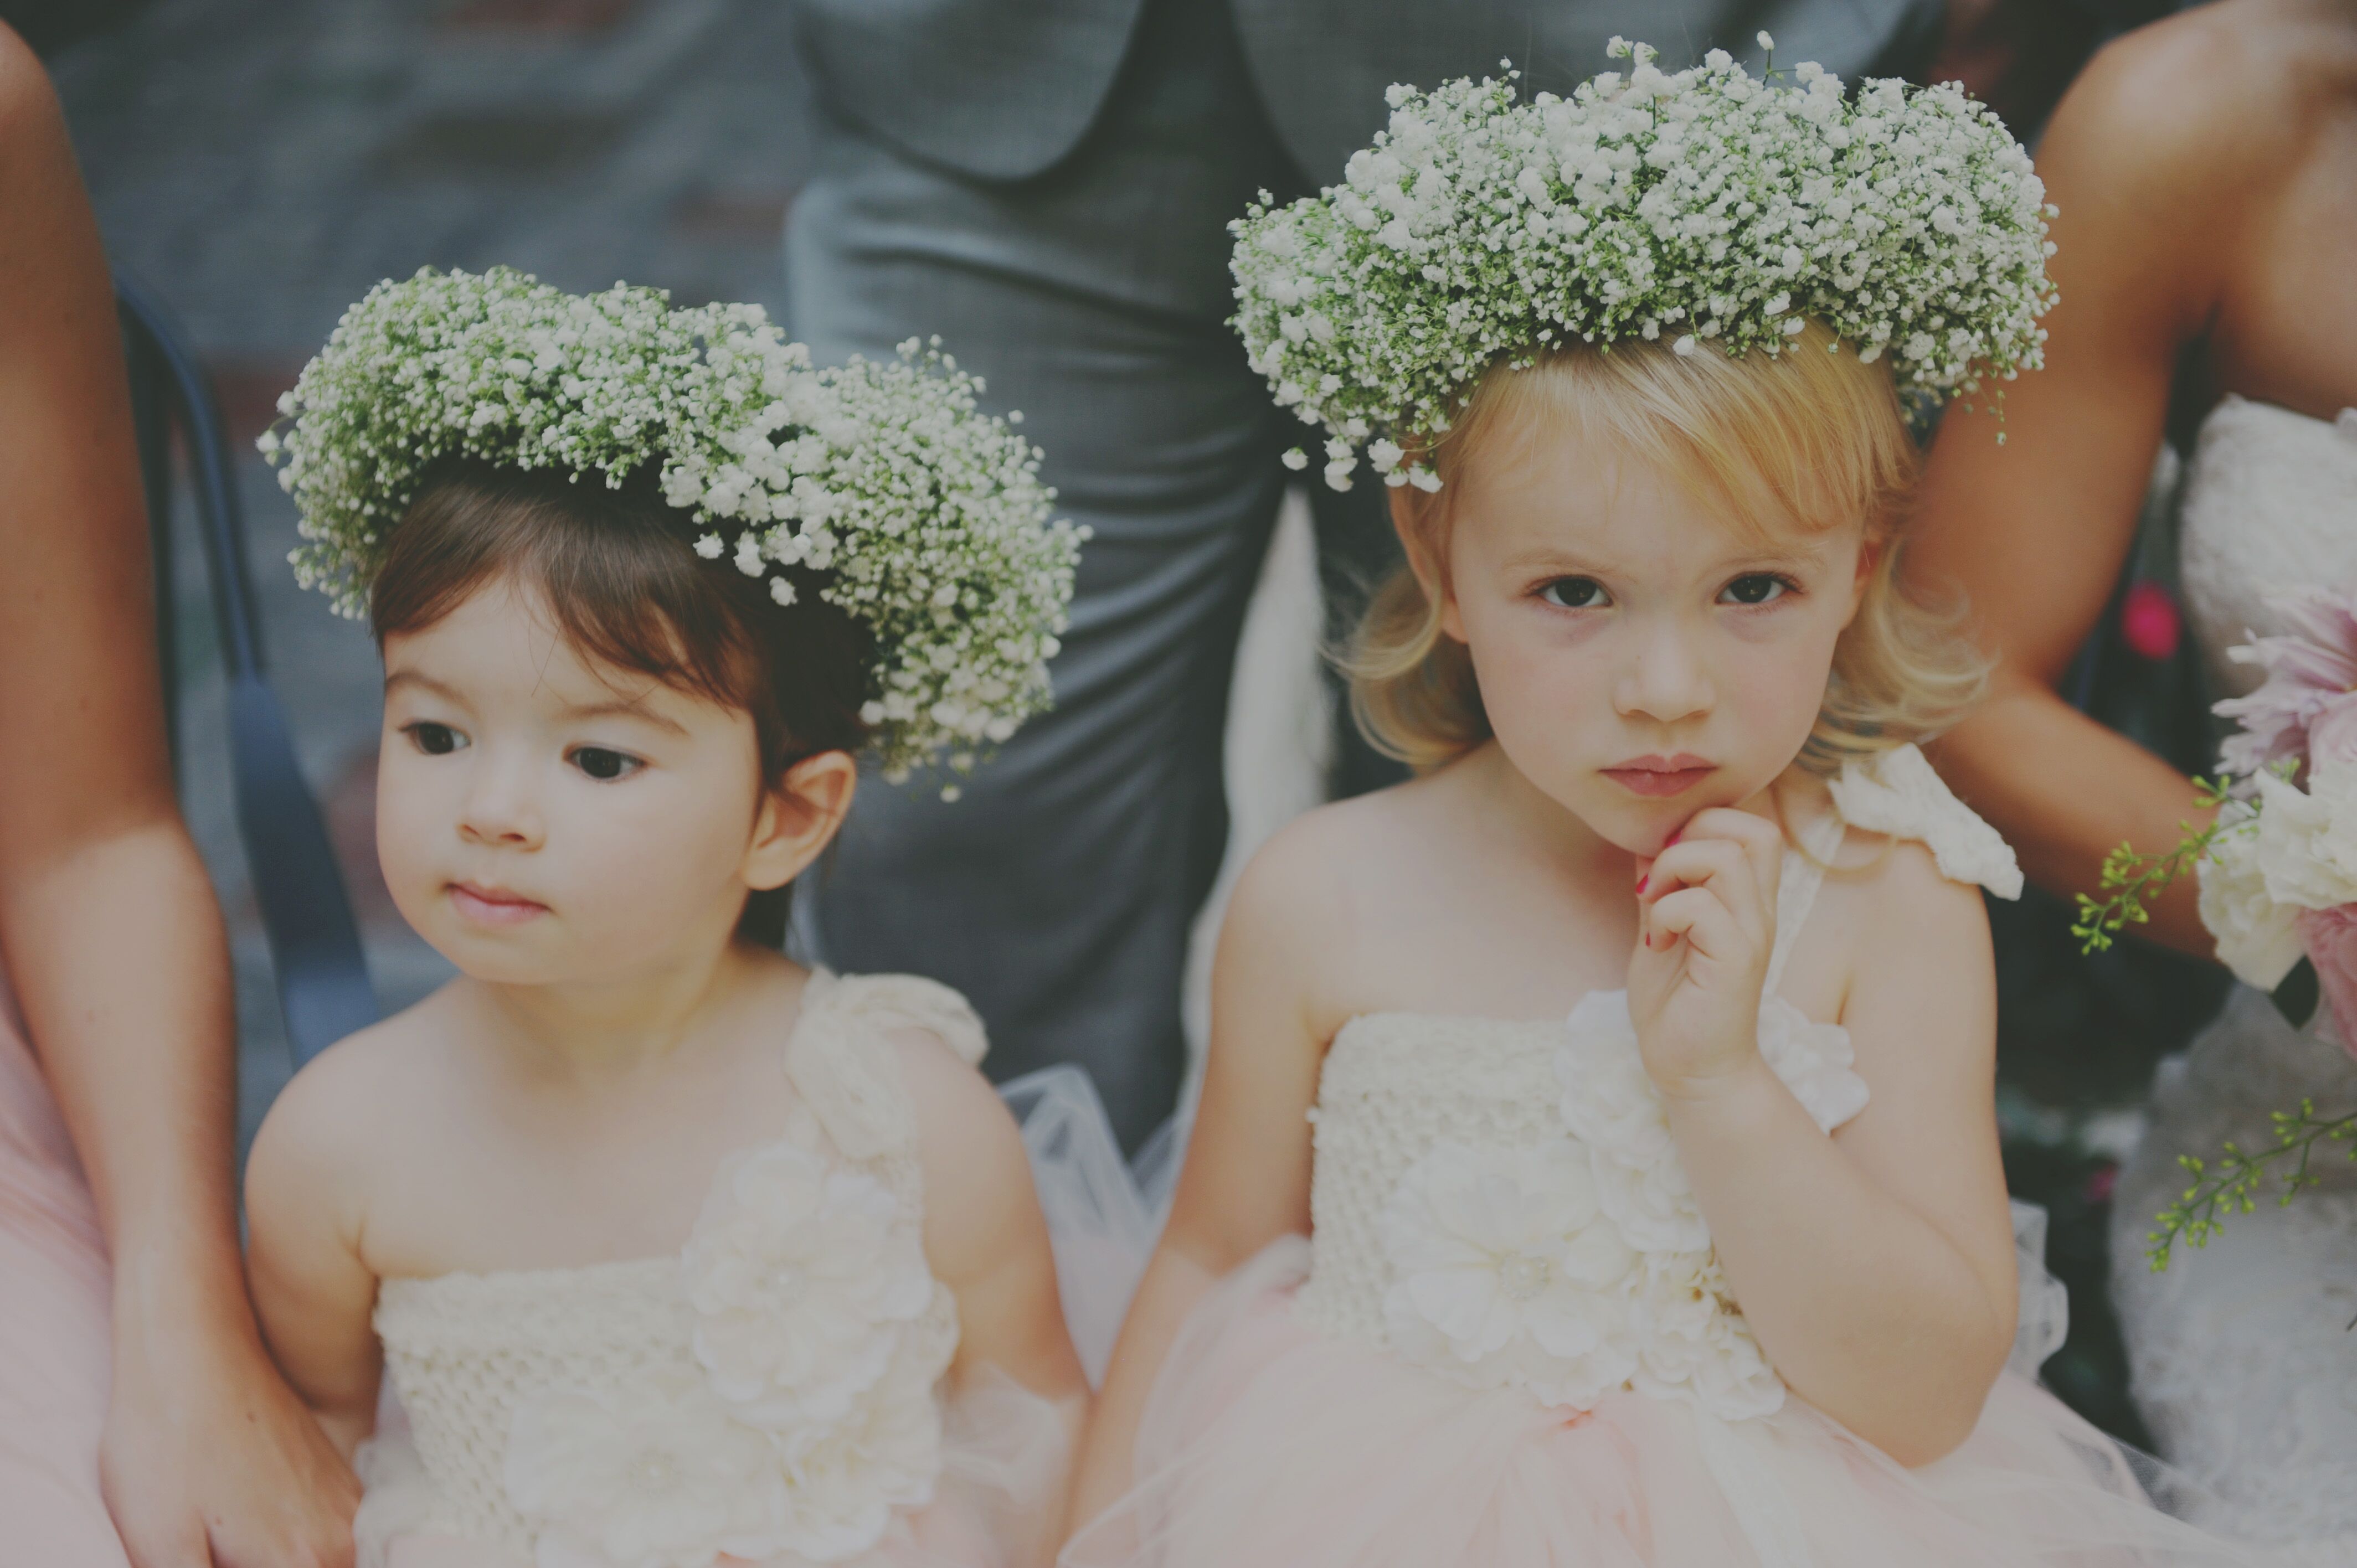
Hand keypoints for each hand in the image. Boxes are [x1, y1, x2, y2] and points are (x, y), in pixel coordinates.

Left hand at [100, 1284, 358, 1567]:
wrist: (192, 1345)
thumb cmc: (168, 1442)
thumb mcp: (160, 1547)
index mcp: (304, 1562)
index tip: (227, 1560)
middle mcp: (345, 1534)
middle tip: (219, 1547)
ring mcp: (349, 1502)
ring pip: (341, 1567)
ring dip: (291, 1564)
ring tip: (230, 1540)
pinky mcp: (339, 1479)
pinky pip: (339, 1542)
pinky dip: (303, 1557)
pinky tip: (255, 1540)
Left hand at [1628, 807, 1783, 1098]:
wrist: (1690, 1069)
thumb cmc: (1676, 1001)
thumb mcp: (1661, 925)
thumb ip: (1664, 883)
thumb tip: (1650, 837)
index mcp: (1747, 898)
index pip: (1751, 825)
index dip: (1702, 824)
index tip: (1662, 862)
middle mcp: (1759, 911)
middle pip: (1753, 830)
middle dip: (1690, 836)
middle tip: (1658, 878)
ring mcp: (1752, 935)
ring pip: (1726, 858)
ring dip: (1673, 871)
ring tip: (1653, 906)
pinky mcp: (1737, 962)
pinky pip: (1702, 907)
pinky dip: (1666, 913)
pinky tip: (1655, 941)